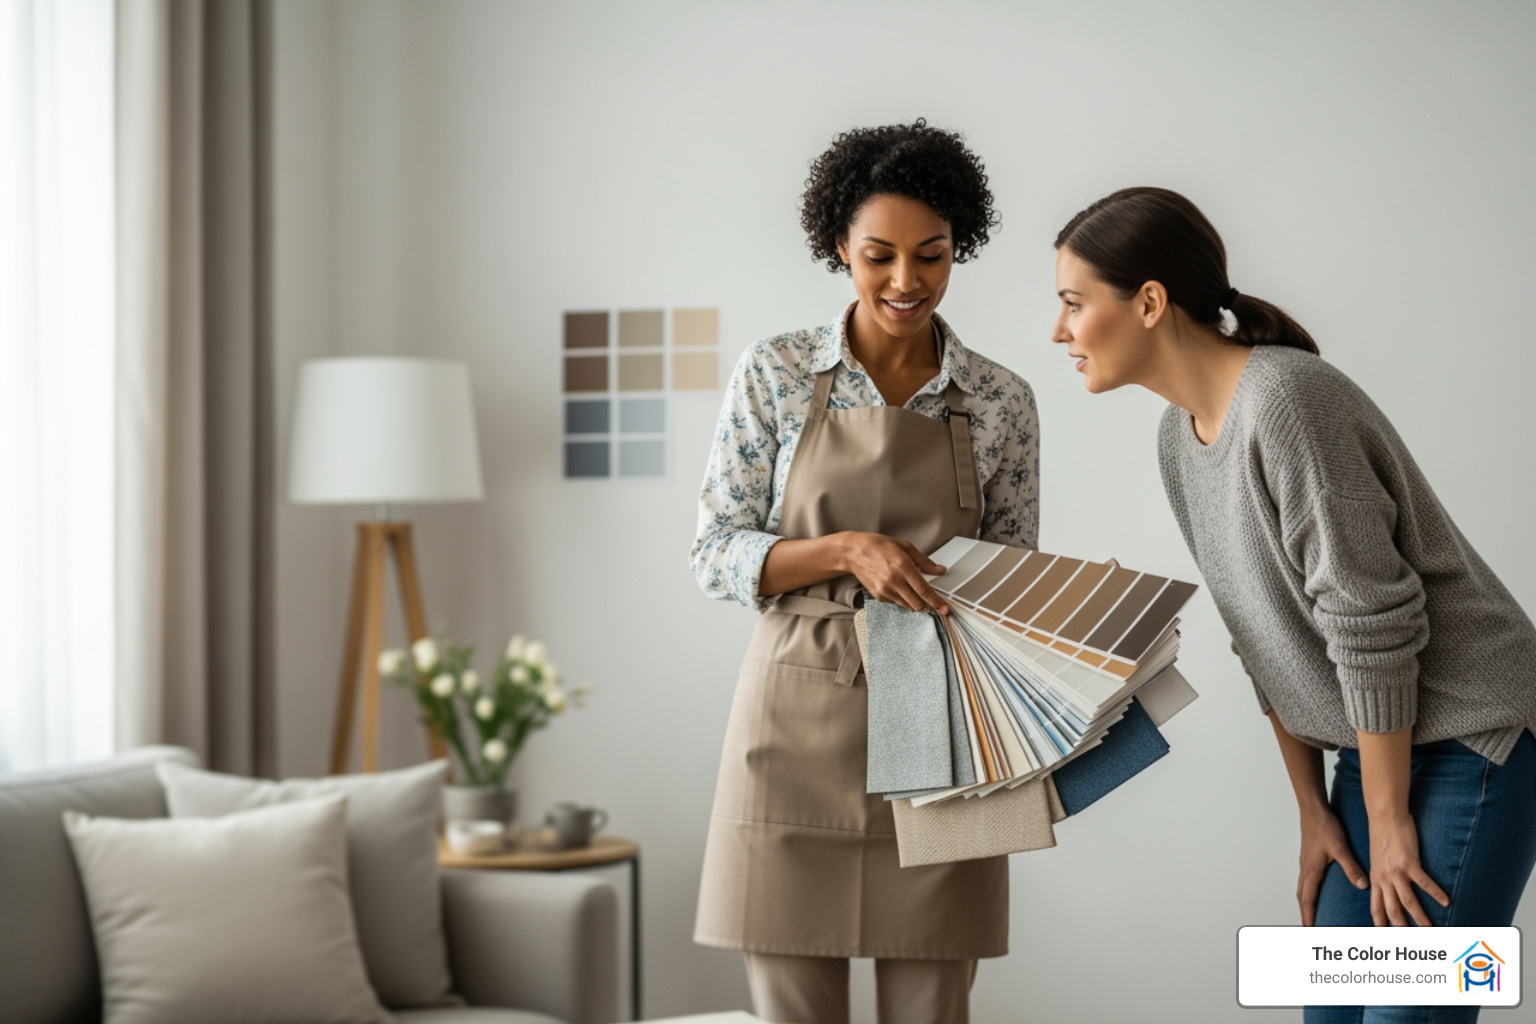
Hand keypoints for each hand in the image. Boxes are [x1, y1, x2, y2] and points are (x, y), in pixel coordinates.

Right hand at [838, 532, 948, 613]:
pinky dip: (903, 599)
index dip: (937, 602)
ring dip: (916, 604)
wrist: (854, 552)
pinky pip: (897, 603)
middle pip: (918, 604)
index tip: (945, 608)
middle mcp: (894, 581)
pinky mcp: (879, 596)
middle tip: (936, 604)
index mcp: (903, 567)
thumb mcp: (905, 547)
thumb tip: (940, 570)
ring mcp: (885, 590)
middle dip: (929, 606)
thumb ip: (924, 561)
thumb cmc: (878, 546)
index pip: (924, 590)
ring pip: (908, 606)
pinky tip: (901, 588)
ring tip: (917, 594)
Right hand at [1298, 806, 1367, 926]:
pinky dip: (1308, 890)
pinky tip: (1316, 889)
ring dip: (1306, 902)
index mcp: (1312, 870)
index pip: (1308, 900)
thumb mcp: (1340, 848)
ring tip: (1311, 913)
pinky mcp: (1308, 857)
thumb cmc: (1324, 826)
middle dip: (1305, 913)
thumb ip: (1351, 867)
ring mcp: (1305, 863)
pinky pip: (1305, 879)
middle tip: (1308, 927)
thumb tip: (1362, 885)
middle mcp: (1306, 869)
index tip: (1309, 931)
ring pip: (1302, 888)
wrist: (1313, 809)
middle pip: (1302, 897)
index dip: (1308, 916)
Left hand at [1368, 813, 1448, 926]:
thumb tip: (1385, 886)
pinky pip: (1424, 882)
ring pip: (1408, 901)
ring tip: (1430, 929)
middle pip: (1393, 910)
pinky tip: (1446, 902)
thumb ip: (1381, 875)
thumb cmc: (1383, 836)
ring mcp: (1396, 871)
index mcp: (1375, 879)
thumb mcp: (1377, 859)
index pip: (1376, 907)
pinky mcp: (1409, 862)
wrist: (1384, 816)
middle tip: (1411, 941)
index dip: (1381, 923)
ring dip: (1420, 917)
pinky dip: (1435, 893)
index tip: (1386, 936)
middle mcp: (1383, 878)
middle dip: (1402, 928)